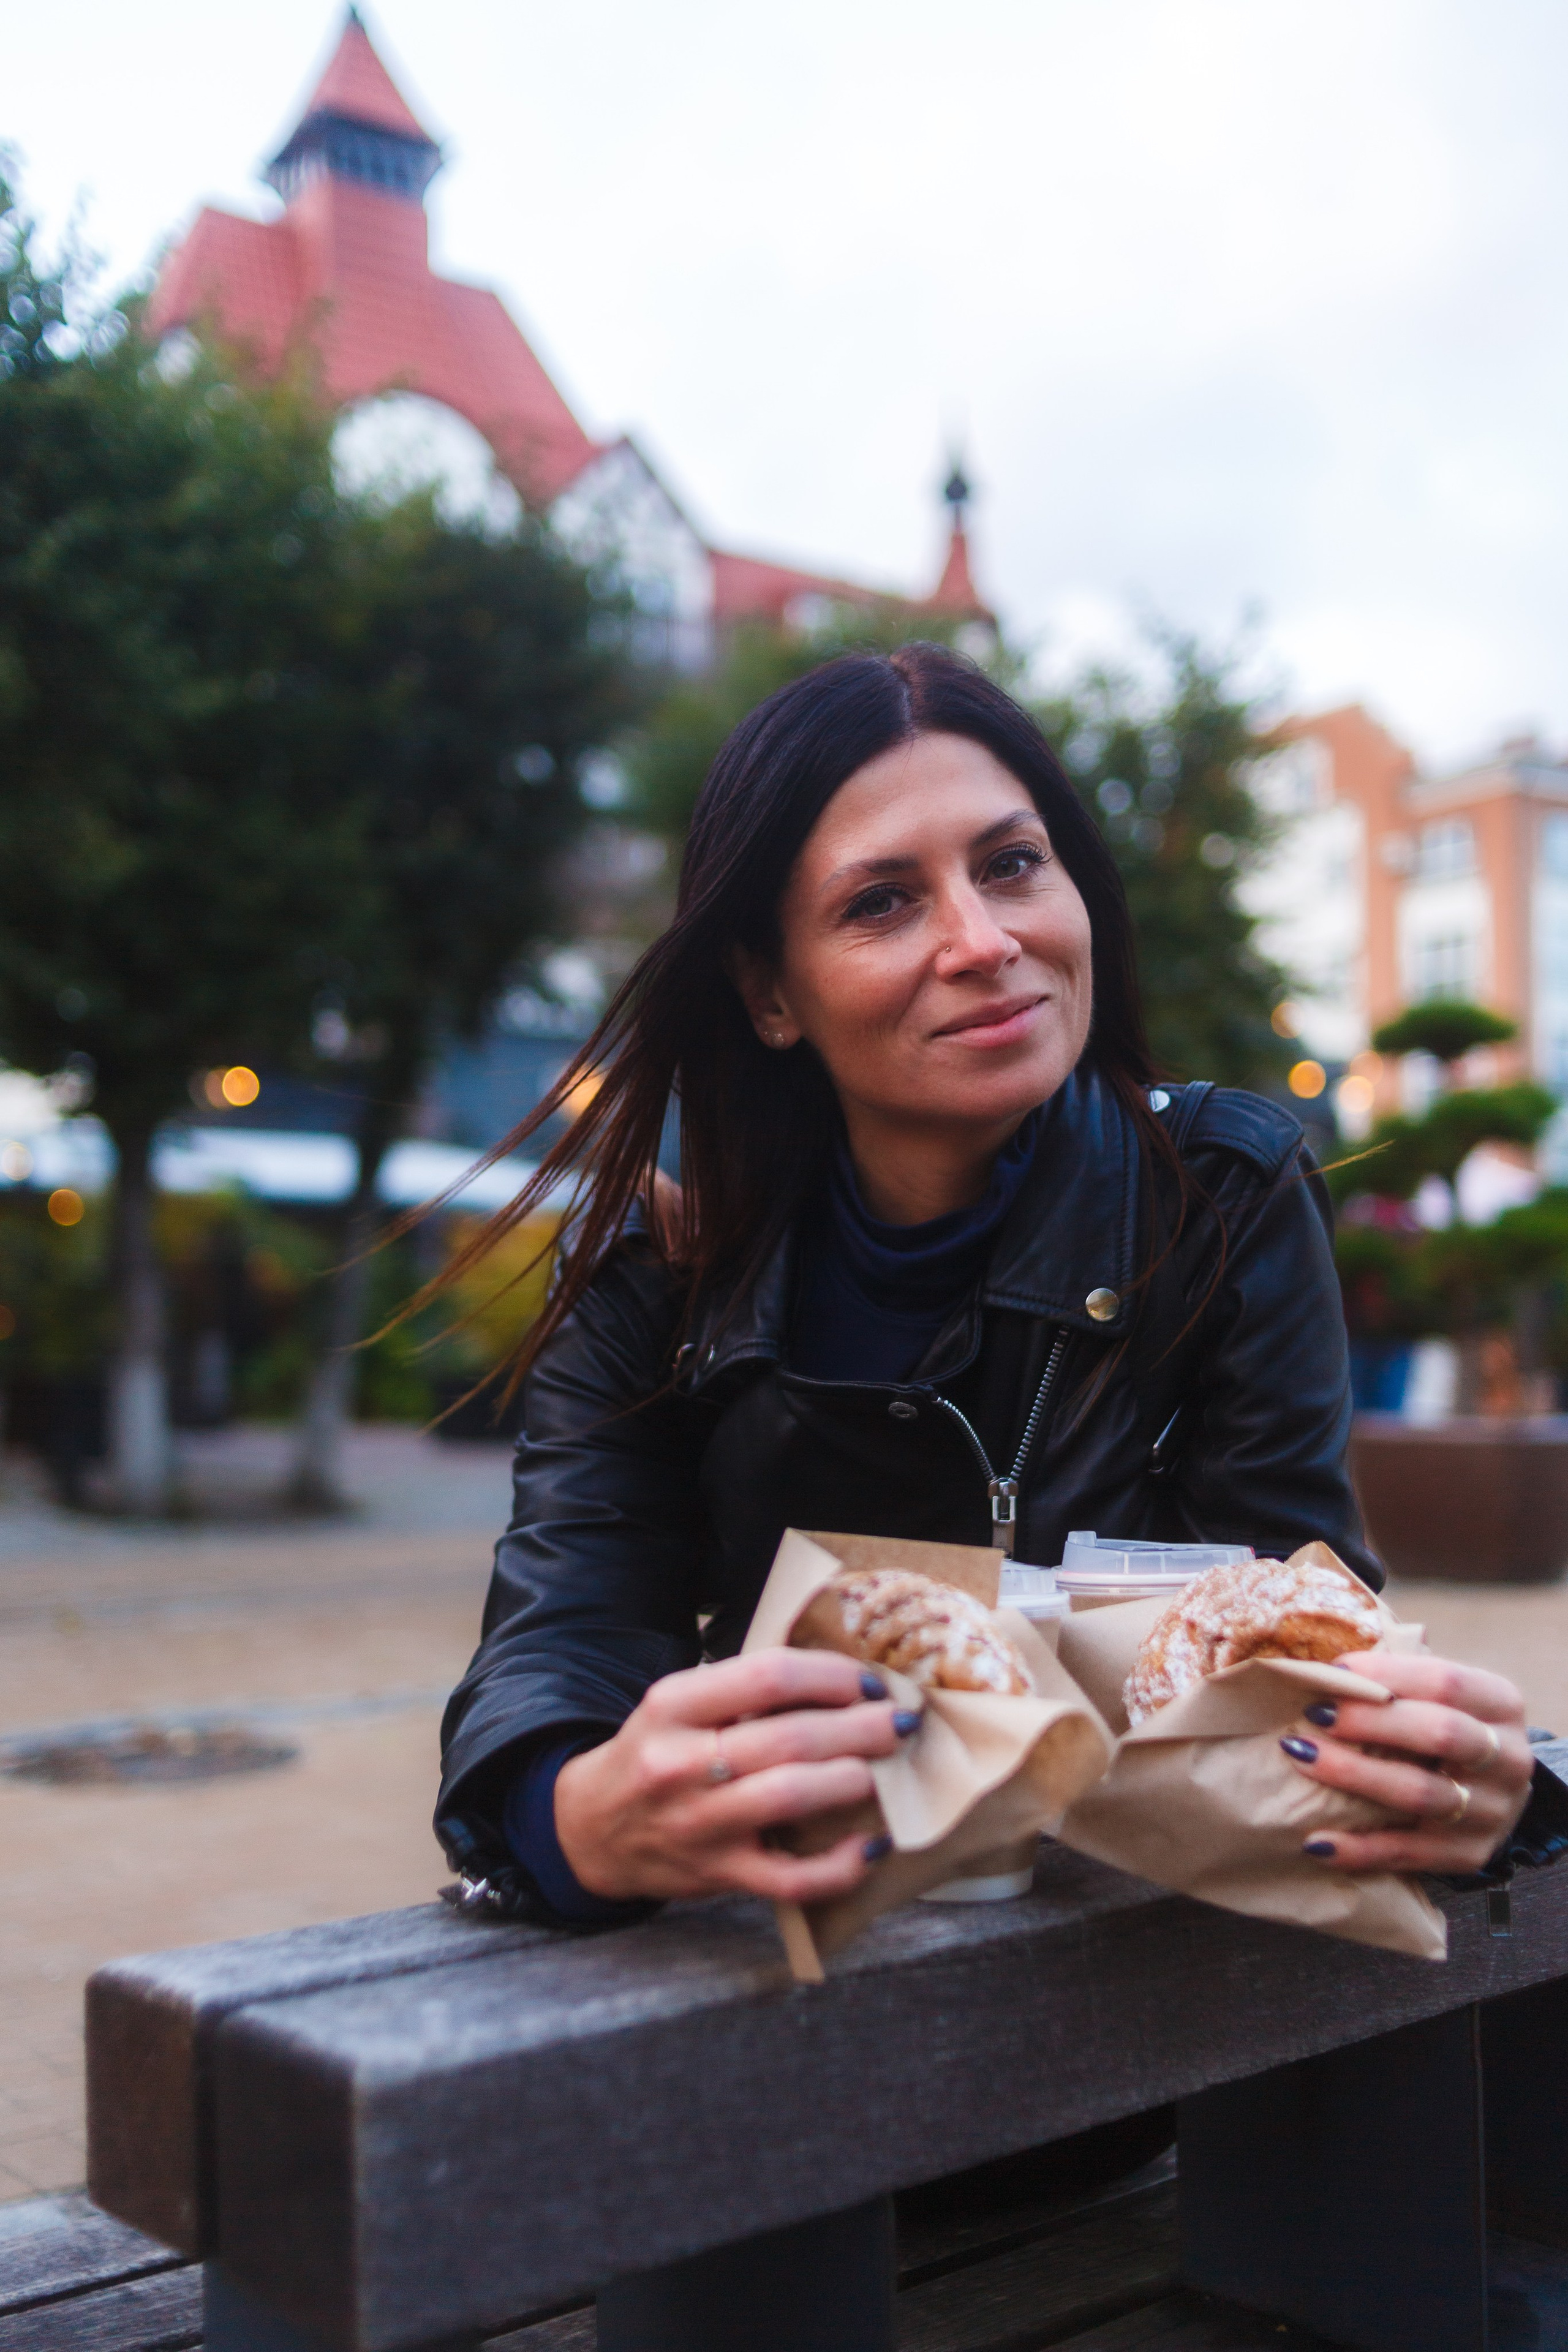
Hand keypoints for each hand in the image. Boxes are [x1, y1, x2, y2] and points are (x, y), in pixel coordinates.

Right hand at [553, 1648, 917, 1904]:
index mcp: (673, 1705)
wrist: (592, 1829)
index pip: (768, 1676)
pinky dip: (841, 1867)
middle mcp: (681, 1762)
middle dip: (860, 1728)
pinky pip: (791, 1879)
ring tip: (886, 1770)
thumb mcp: (679, 1706)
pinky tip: (871, 1847)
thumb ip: (743, 1692)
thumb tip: (842, 1683)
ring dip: (853, 1780)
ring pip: (791, 1797)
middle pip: (789, 1738)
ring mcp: (699, 1824)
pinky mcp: (717, 1876)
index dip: (831, 1676)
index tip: (866, 1683)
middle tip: (898, 1723)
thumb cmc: (655, 1755)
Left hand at [1280, 1647, 1532, 1875]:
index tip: (1331, 1671)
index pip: (1446, 1681)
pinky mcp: (1468, 1854)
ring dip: (1354, 1775)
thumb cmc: (1448, 1727)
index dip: (1386, 1674)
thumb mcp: (1441, 1696)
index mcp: (1500, 1704)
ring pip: (1420, 1794)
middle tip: (1314, 1713)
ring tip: (1300, 1757)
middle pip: (1440, 1734)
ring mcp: (1491, 1811)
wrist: (1493, 1792)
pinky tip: (1317, 1842)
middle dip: (1371, 1722)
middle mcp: (1507, 1759)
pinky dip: (1360, 1849)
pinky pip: (1408, 1854)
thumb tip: (1323, 1667)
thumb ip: (1398, 1680)